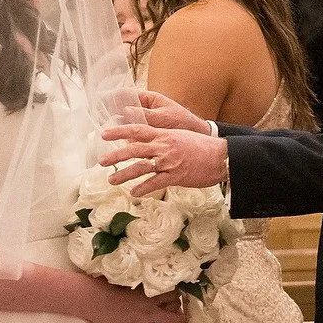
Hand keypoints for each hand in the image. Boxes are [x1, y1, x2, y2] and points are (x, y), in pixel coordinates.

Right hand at [82, 278, 186, 322]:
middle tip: (184, 321)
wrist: (88, 298)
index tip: (178, 296)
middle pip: (173, 320)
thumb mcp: (127, 278)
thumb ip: (140, 280)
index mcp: (149, 296)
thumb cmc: (105, 282)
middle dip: (181, 321)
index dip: (177, 296)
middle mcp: (148, 312)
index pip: (172, 296)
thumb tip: (146, 274)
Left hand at [102, 90, 225, 194]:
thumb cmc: (202, 146)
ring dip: (124, 174)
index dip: (119, 131)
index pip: (137, 130)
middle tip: (101, 161)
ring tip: (112, 180)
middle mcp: (164, 146)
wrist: (221, 156)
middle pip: (134, 149)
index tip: (104, 133)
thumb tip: (149, 143)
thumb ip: (163, 139)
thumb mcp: (180, 136)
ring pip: (141, 167)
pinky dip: (143, 188)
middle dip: (115, 155)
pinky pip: (155, 183)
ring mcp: (169, 162)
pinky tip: (134, 193)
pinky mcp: (176, 176)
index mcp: (164, 135)